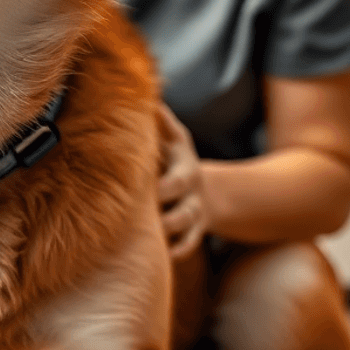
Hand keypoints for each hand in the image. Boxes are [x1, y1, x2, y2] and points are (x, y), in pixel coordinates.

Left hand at [158, 104, 207, 260]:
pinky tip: (163, 256)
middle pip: (184, 205)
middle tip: (149, 217)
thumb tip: (145, 93)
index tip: (149, 191)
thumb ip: (159, 119)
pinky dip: (177, 251)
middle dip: (168, 212)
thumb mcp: (173, 137)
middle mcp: (191, 190)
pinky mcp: (193, 232)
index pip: (178, 177)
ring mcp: (194, 212)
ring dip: (170, 232)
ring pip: (186, 227)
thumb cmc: (174, 157)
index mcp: (184, 165)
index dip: (165, 185)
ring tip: (152, 236)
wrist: (205, 188)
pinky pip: (189, 246)